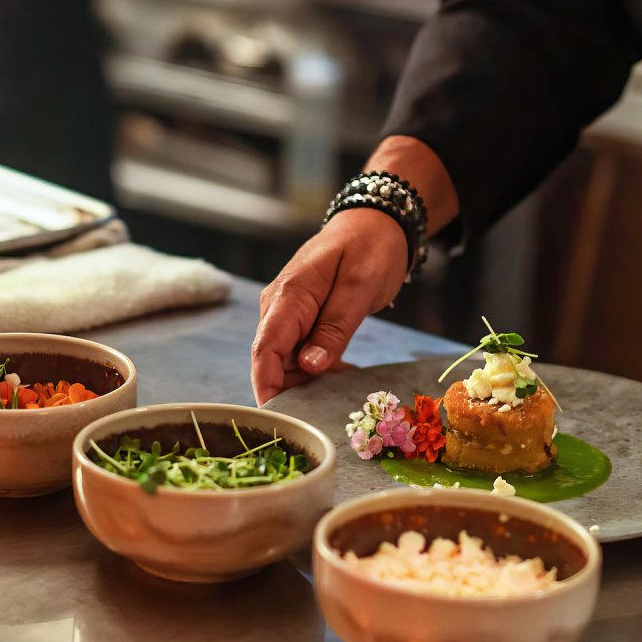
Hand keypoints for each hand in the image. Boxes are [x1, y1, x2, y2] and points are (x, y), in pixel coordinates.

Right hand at [250, 209, 410, 403]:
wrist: (378, 222)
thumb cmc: (370, 247)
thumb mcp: (360, 287)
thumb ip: (335, 327)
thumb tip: (309, 367)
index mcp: (289, 295)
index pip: (264, 349)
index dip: (266, 386)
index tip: (279, 419)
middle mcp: (280, 306)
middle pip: (272, 361)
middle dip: (291, 392)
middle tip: (323, 416)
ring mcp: (289, 312)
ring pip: (287, 360)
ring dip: (308, 382)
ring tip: (339, 398)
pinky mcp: (303, 318)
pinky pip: (302, 352)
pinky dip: (319, 368)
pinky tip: (343, 377)